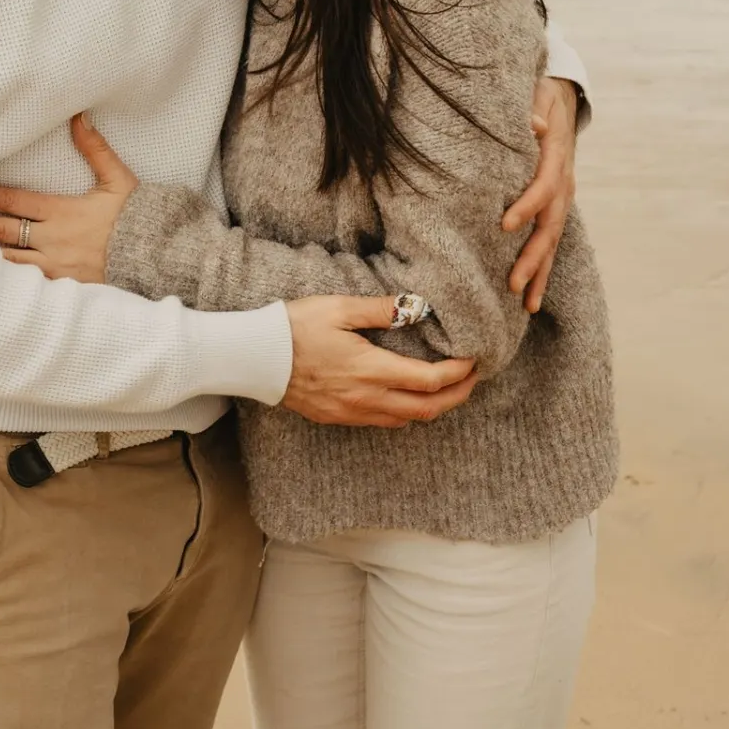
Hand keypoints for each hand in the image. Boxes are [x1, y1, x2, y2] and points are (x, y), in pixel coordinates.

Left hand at [0, 115, 138, 284]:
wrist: (156, 258)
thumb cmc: (136, 217)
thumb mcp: (118, 179)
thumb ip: (95, 148)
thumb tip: (79, 116)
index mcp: (62, 212)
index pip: (12, 201)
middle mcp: (52, 239)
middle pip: (0, 229)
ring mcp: (54, 266)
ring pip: (6, 258)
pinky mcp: (61, 287)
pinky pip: (23, 282)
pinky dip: (0, 276)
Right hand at [283, 295, 477, 428]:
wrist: (255, 358)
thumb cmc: (294, 327)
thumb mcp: (339, 308)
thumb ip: (381, 309)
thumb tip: (417, 306)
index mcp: (371, 369)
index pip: (430, 381)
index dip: (459, 373)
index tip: (473, 360)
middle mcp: (366, 398)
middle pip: (427, 409)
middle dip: (457, 396)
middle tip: (472, 380)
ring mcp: (351, 413)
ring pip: (406, 420)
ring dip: (433, 407)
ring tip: (446, 388)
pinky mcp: (337, 418)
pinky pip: (382, 422)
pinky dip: (405, 412)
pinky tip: (405, 396)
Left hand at [501, 76, 578, 312]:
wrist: (561, 100)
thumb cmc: (540, 97)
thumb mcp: (537, 93)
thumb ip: (532, 109)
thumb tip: (534, 125)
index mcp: (556, 157)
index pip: (543, 186)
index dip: (527, 206)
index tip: (504, 224)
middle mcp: (563, 182)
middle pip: (551, 225)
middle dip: (533, 256)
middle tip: (514, 283)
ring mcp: (562, 198)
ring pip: (553, 241)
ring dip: (539, 272)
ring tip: (526, 304)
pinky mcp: (555, 208)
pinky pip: (550, 242)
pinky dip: (541, 269)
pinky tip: (530, 297)